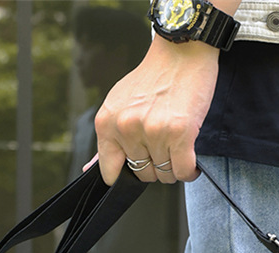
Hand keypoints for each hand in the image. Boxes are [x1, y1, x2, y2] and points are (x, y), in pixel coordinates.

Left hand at [94, 37, 219, 185]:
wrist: (181, 52)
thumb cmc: (152, 80)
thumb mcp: (119, 106)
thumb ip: (108, 140)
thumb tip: (88, 169)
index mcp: (107, 123)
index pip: (110, 173)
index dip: (128, 174)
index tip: (140, 164)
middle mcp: (127, 128)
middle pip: (143, 175)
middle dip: (155, 166)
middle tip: (163, 144)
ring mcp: (153, 131)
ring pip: (165, 174)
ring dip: (174, 166)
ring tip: (177, 144)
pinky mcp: (180, 133)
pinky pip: (183, 171)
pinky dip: (190, 170)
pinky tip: (190, 157)